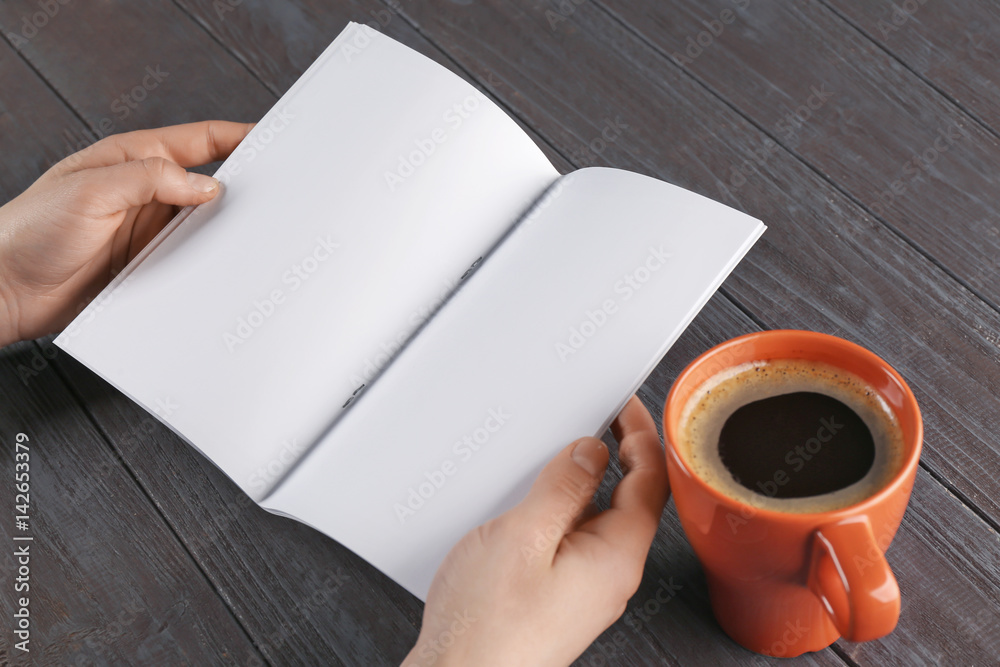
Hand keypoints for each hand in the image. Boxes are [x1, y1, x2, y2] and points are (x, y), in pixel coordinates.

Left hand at [0, 121, 253, 346]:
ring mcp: (151, 230)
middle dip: (247, 186)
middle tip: (279, 195)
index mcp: (135, 159)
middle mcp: (148, 193)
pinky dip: (213, 263)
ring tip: (257, 235)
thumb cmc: (31, 230)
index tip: (275, 141)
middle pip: (212, 183)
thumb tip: (208, 185)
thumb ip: (151, 179)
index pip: (201, 141)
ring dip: (229, 230)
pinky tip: (226, 267)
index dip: (240, 137)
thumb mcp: (90, 190)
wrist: (7, 288)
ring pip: (208, 224)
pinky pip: (194, 260)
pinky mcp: (151, 265)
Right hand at [403, 396, 669, 666]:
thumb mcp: (523, 537)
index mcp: (616, 557)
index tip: (628, 406)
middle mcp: (610, 576)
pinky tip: (536, 503)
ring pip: (600, 521)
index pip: (650, 481)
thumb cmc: (487, 627)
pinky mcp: (560, 599)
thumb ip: (563, 488)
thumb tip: (590, 453)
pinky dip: (564, 511)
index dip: (642, 435)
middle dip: (618, 454)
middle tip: (598, 418)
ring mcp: (586, 590)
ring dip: (586, 483)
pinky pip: (574, 542)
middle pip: (631, 500)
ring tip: (560, 453)